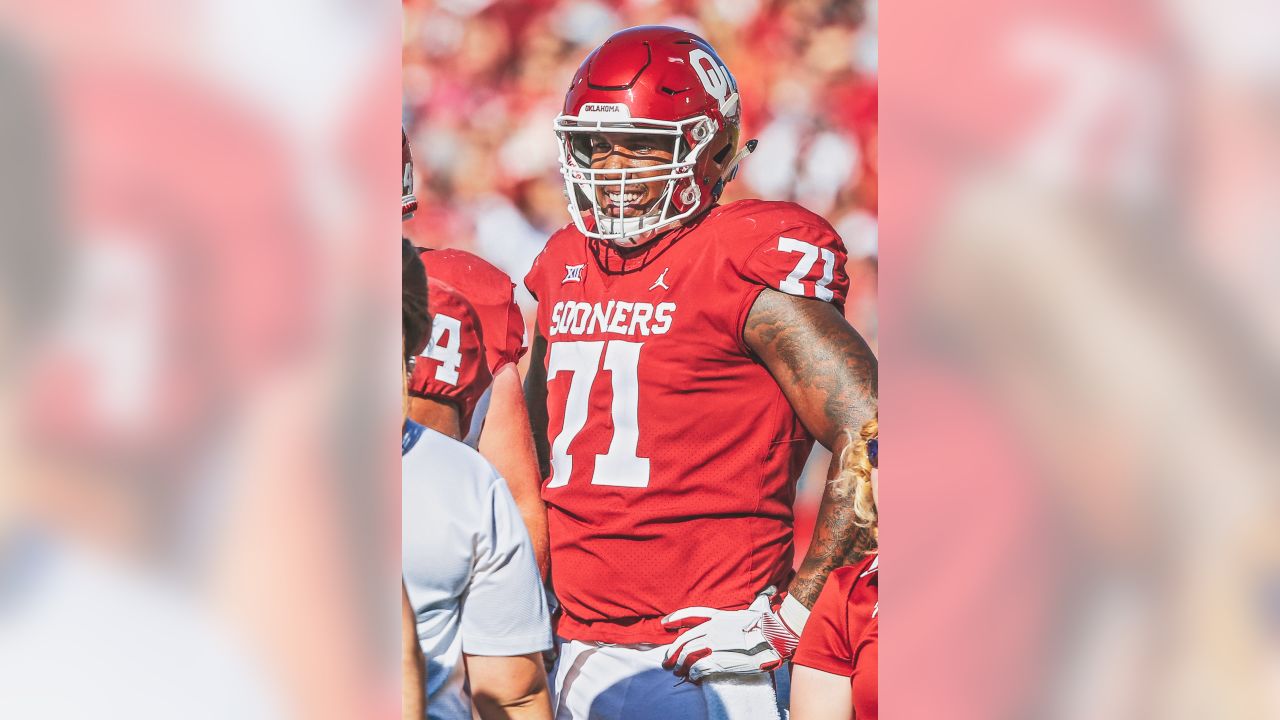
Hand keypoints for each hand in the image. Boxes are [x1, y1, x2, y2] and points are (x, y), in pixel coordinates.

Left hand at [660, 587, 802, 681]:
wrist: (773, 640)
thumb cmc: (767, 625)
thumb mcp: (756, 611)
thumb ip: (754, 605)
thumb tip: (763, 598)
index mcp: (719, 616)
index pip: (691, 614)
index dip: (675, 618)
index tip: (664, 623)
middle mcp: (712, 629)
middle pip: (684, 639)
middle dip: (673, 651)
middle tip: (667, 660)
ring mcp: (713, 644)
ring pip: (687, 654)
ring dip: (680, 665)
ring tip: (677, 671)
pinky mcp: (718, 660)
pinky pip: (698, 667)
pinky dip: (693, 673)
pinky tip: (693, 677)